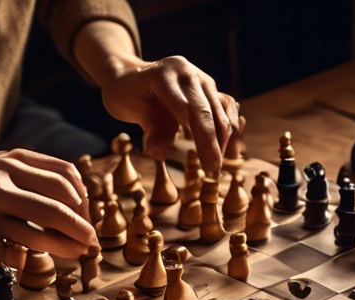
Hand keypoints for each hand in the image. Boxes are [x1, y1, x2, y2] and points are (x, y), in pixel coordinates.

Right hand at [0, 149, 96, 258]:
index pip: (65, 178)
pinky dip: (29, 260)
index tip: (86, 217)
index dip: (83, 201)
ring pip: (38, 234)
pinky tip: (34, 261)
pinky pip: (13, 252)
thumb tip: (80, 204)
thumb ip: (34, 177)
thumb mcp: (0, 166)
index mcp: (13, 160)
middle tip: (92, 242)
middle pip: (57, 206)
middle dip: (81, 228)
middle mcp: (1, 180)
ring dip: (64, 248)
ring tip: (76, 255)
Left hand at [100, 55, 237, 173]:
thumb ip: (151, 129)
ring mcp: (201, 77)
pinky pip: (225, 107)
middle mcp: (188, 73)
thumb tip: (156, 153)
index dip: (205, 140)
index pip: (192, 110)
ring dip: (224, 137)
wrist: (130, 76)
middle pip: (210, 110)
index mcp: (166, 75)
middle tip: (215, 171)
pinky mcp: (209, 86)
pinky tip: (221, 145)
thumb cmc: (128, 94)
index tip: (211, 166)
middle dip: (216, 143)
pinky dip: (227, 127)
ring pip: (222, 109)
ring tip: (215, 161)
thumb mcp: (130, 110)